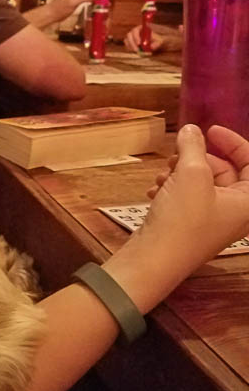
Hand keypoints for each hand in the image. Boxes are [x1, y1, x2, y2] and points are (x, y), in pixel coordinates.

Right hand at [105, 125, 248, 313]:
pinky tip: (155, 191)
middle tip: (176, 156)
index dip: (233, 142)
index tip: (209, 130)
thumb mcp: (190, 174)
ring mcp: (213, 220)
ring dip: (180, 173)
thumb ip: (193, 146)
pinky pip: (187, 197)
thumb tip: (191, 130)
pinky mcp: (192, 225)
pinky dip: (172, 189)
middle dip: (198, 159)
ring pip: (202, 183)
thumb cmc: (182, 221)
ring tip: (162, 176)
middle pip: (224, 171)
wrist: (154, 259)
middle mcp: (236, 211)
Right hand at [124, 25, 163, 52]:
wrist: (155, 42)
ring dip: (131, 46)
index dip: (136, 37)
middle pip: (129, 35)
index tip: (139, 44)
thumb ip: (156, 44)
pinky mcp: (129, 42)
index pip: (135, 30)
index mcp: (141, 28)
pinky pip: (127, 45)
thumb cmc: (157, 40)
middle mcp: (134, 31)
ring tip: (137, 51)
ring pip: (127, 40)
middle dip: (132, 43)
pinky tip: (136, 51)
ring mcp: (131, 36)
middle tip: (137, 50)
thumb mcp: (159, 41)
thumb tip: (151, 47)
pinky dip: (130, 48)